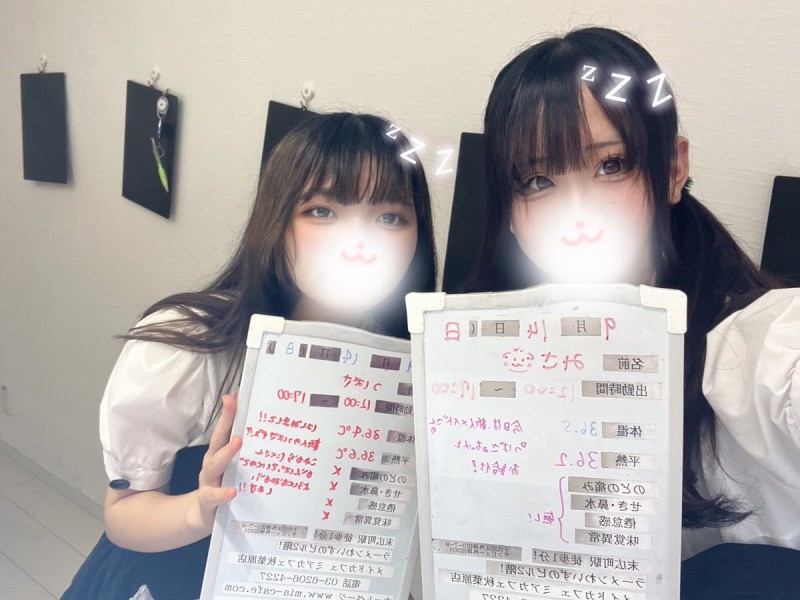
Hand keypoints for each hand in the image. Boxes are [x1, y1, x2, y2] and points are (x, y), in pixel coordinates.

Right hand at [189, 394, 242, 530]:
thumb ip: (249, 451)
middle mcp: (212, 463)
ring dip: (226, 453)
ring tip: (237, 442)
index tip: (237, 392)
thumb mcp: (236, 466)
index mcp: (220, 453)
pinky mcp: (208, 502)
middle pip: (218, 439)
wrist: (203, 515)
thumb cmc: (224, 484)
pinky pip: (214, 496)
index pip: (225, 428)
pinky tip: (232, 491)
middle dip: (225, 421)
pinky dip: (222, 493)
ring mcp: (209, 481)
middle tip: (233, 404)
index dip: (230, 411)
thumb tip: (271, 431)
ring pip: (214, 465)